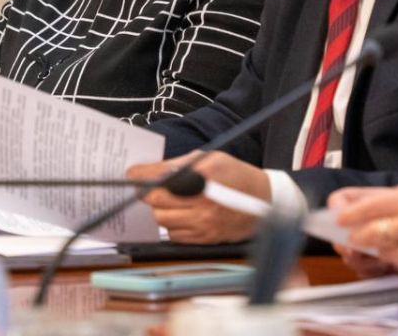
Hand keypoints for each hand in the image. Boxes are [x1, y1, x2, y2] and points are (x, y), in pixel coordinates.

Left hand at [127, 151, 270, 242]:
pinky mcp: (206, 238)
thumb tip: (151, 170)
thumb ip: (180, 164)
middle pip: (156, 203)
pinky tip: (176, 214)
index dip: (140, 176)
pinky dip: (170, 225)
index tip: (131, 173)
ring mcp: (204, 224)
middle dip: (146, 195)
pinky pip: (175, 235)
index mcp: (203, 178)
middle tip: (141, 188)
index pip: (160, 179)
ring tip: (160, 201)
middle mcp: (202, 204)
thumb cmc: (237, 175)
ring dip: (157, 211)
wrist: (267, 201)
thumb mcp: (211, 158)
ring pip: (162, 221)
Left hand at [329, 172, 397, 274]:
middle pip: (368, 234)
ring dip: (376, 246)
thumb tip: (378, 199)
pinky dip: (396, 257)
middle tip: (351, 230)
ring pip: (383, 251)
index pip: (366, 208)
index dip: (347, 213)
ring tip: (376, 238)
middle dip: (355, 233)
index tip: (338, 215)